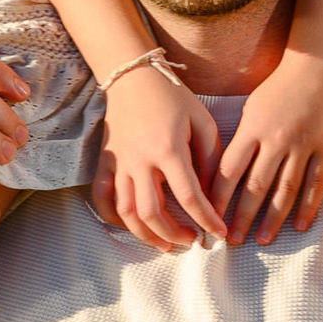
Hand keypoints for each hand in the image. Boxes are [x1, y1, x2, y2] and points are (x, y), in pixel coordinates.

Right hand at [92, 67, 226, 252]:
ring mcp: (119, 163)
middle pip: (153, 213)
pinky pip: (103, 198)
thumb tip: (215, 195)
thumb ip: (211, 159)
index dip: (207, 220)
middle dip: (175, 235)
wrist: (133, 77)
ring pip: (126, 213)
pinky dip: (114, 219)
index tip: (218, 234)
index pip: (189, 197)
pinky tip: (133, 227)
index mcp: (168, 149)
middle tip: (192, 240)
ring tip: (166, 244)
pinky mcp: (105, 162)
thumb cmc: (173, 97)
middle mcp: (140, 161)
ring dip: (146, 235)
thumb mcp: (202, 122)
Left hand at [210, 54, 322, 245]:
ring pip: (285, 190)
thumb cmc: (279, 86)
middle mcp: (275, 140)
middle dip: (241, 217)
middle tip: (232, 241)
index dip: (217, 199)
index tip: (209, 218)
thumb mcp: (251, 108)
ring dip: (272, 219)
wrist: (318, 64)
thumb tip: (226, 173)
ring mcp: (303, 145)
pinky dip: (308, 207)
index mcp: (252, 128)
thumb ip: (242, 140)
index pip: (229, 171)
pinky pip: (316, 184)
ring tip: (262, 240)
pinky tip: (299, 226)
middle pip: (255, 187)